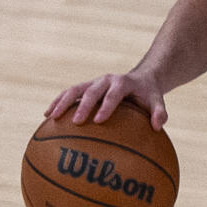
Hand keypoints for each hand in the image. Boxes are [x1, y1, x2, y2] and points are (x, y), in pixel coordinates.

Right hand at [47, 72, 166, 128]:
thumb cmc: (148, 94)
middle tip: (76, 122)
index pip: (114, 94)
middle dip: (83, 105)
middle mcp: (105, 80)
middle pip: (91, 91)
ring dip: (62, 102)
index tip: (99, 120)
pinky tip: (47, 116)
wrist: (140, 79)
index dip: (106, 106)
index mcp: (122, 82)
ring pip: (74, 90)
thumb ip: (159, 112)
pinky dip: (58, 102)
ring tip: (51, 117)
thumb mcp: (157, 100)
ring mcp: (93, 82)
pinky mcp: (85, 87)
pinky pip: (69, 94)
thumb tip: (158, 127)